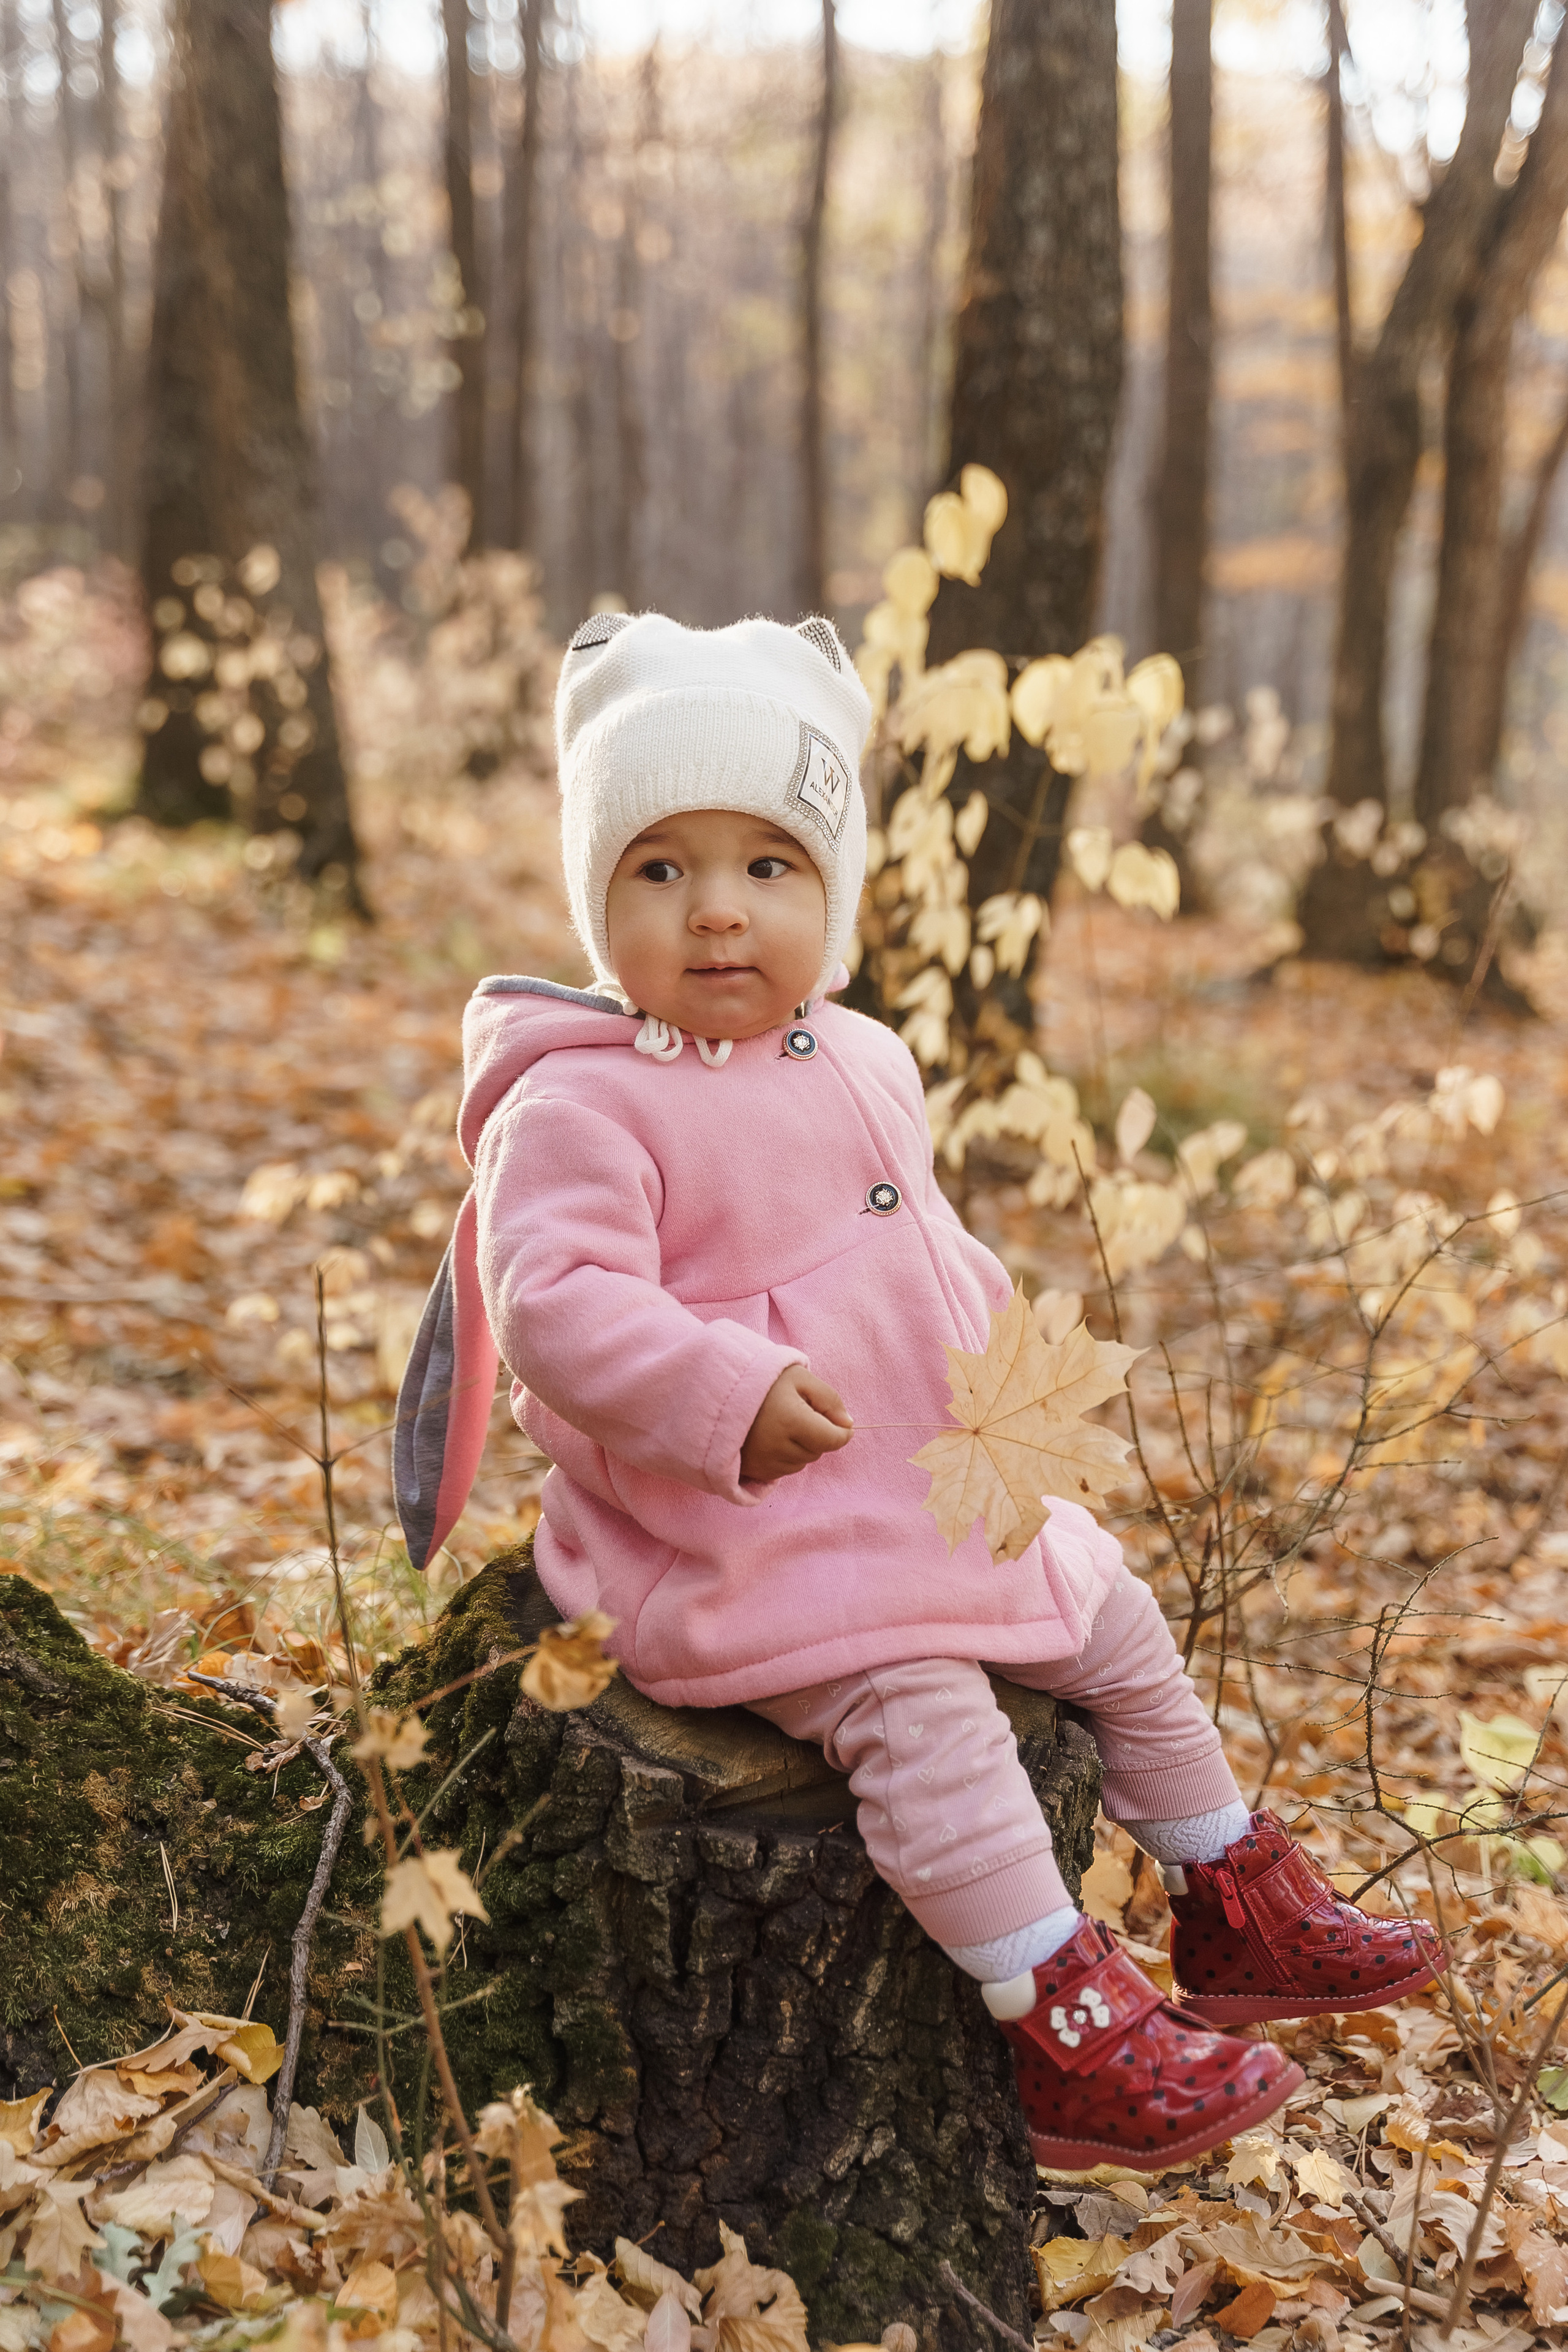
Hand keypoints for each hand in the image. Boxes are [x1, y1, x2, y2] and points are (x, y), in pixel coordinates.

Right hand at [740, 1366, 852, 1484]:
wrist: (721, 1391)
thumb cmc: (764, 1380)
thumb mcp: (800, 1377)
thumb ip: (830, 1399)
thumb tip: (848, 1425)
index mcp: (792, 1421)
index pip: (832, 1440)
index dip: (842, 1432)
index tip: (840, 1422)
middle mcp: (778, 1447)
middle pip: (817, 1452)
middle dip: (816, 1436)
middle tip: (799, 1414)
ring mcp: (764, 1462)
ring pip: (801, 1463)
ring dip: (800, 1448)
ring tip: (781, 1424)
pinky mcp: (754, 1471)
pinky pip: (782, 1471)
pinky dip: (783, 1457)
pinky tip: (770, 1438)